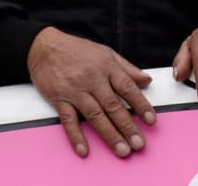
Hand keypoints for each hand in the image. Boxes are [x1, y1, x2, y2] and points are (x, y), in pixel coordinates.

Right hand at [26, 26, 155, 158]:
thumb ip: (128, 68)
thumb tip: (147, 80)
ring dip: (109, 134)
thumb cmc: (78, 50)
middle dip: (128, 126)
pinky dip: (76, 136)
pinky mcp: (59, 100)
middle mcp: (93, 80)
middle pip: (113, 106)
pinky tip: (84, 149)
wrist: (45, 48)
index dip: (141, 105)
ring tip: (121, 149)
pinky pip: (68, 120)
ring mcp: (75, 91)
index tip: (151, 120)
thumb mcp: (107, 53)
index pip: (128, 88)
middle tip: (138, 144)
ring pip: (95, 115)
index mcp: (108, 68)